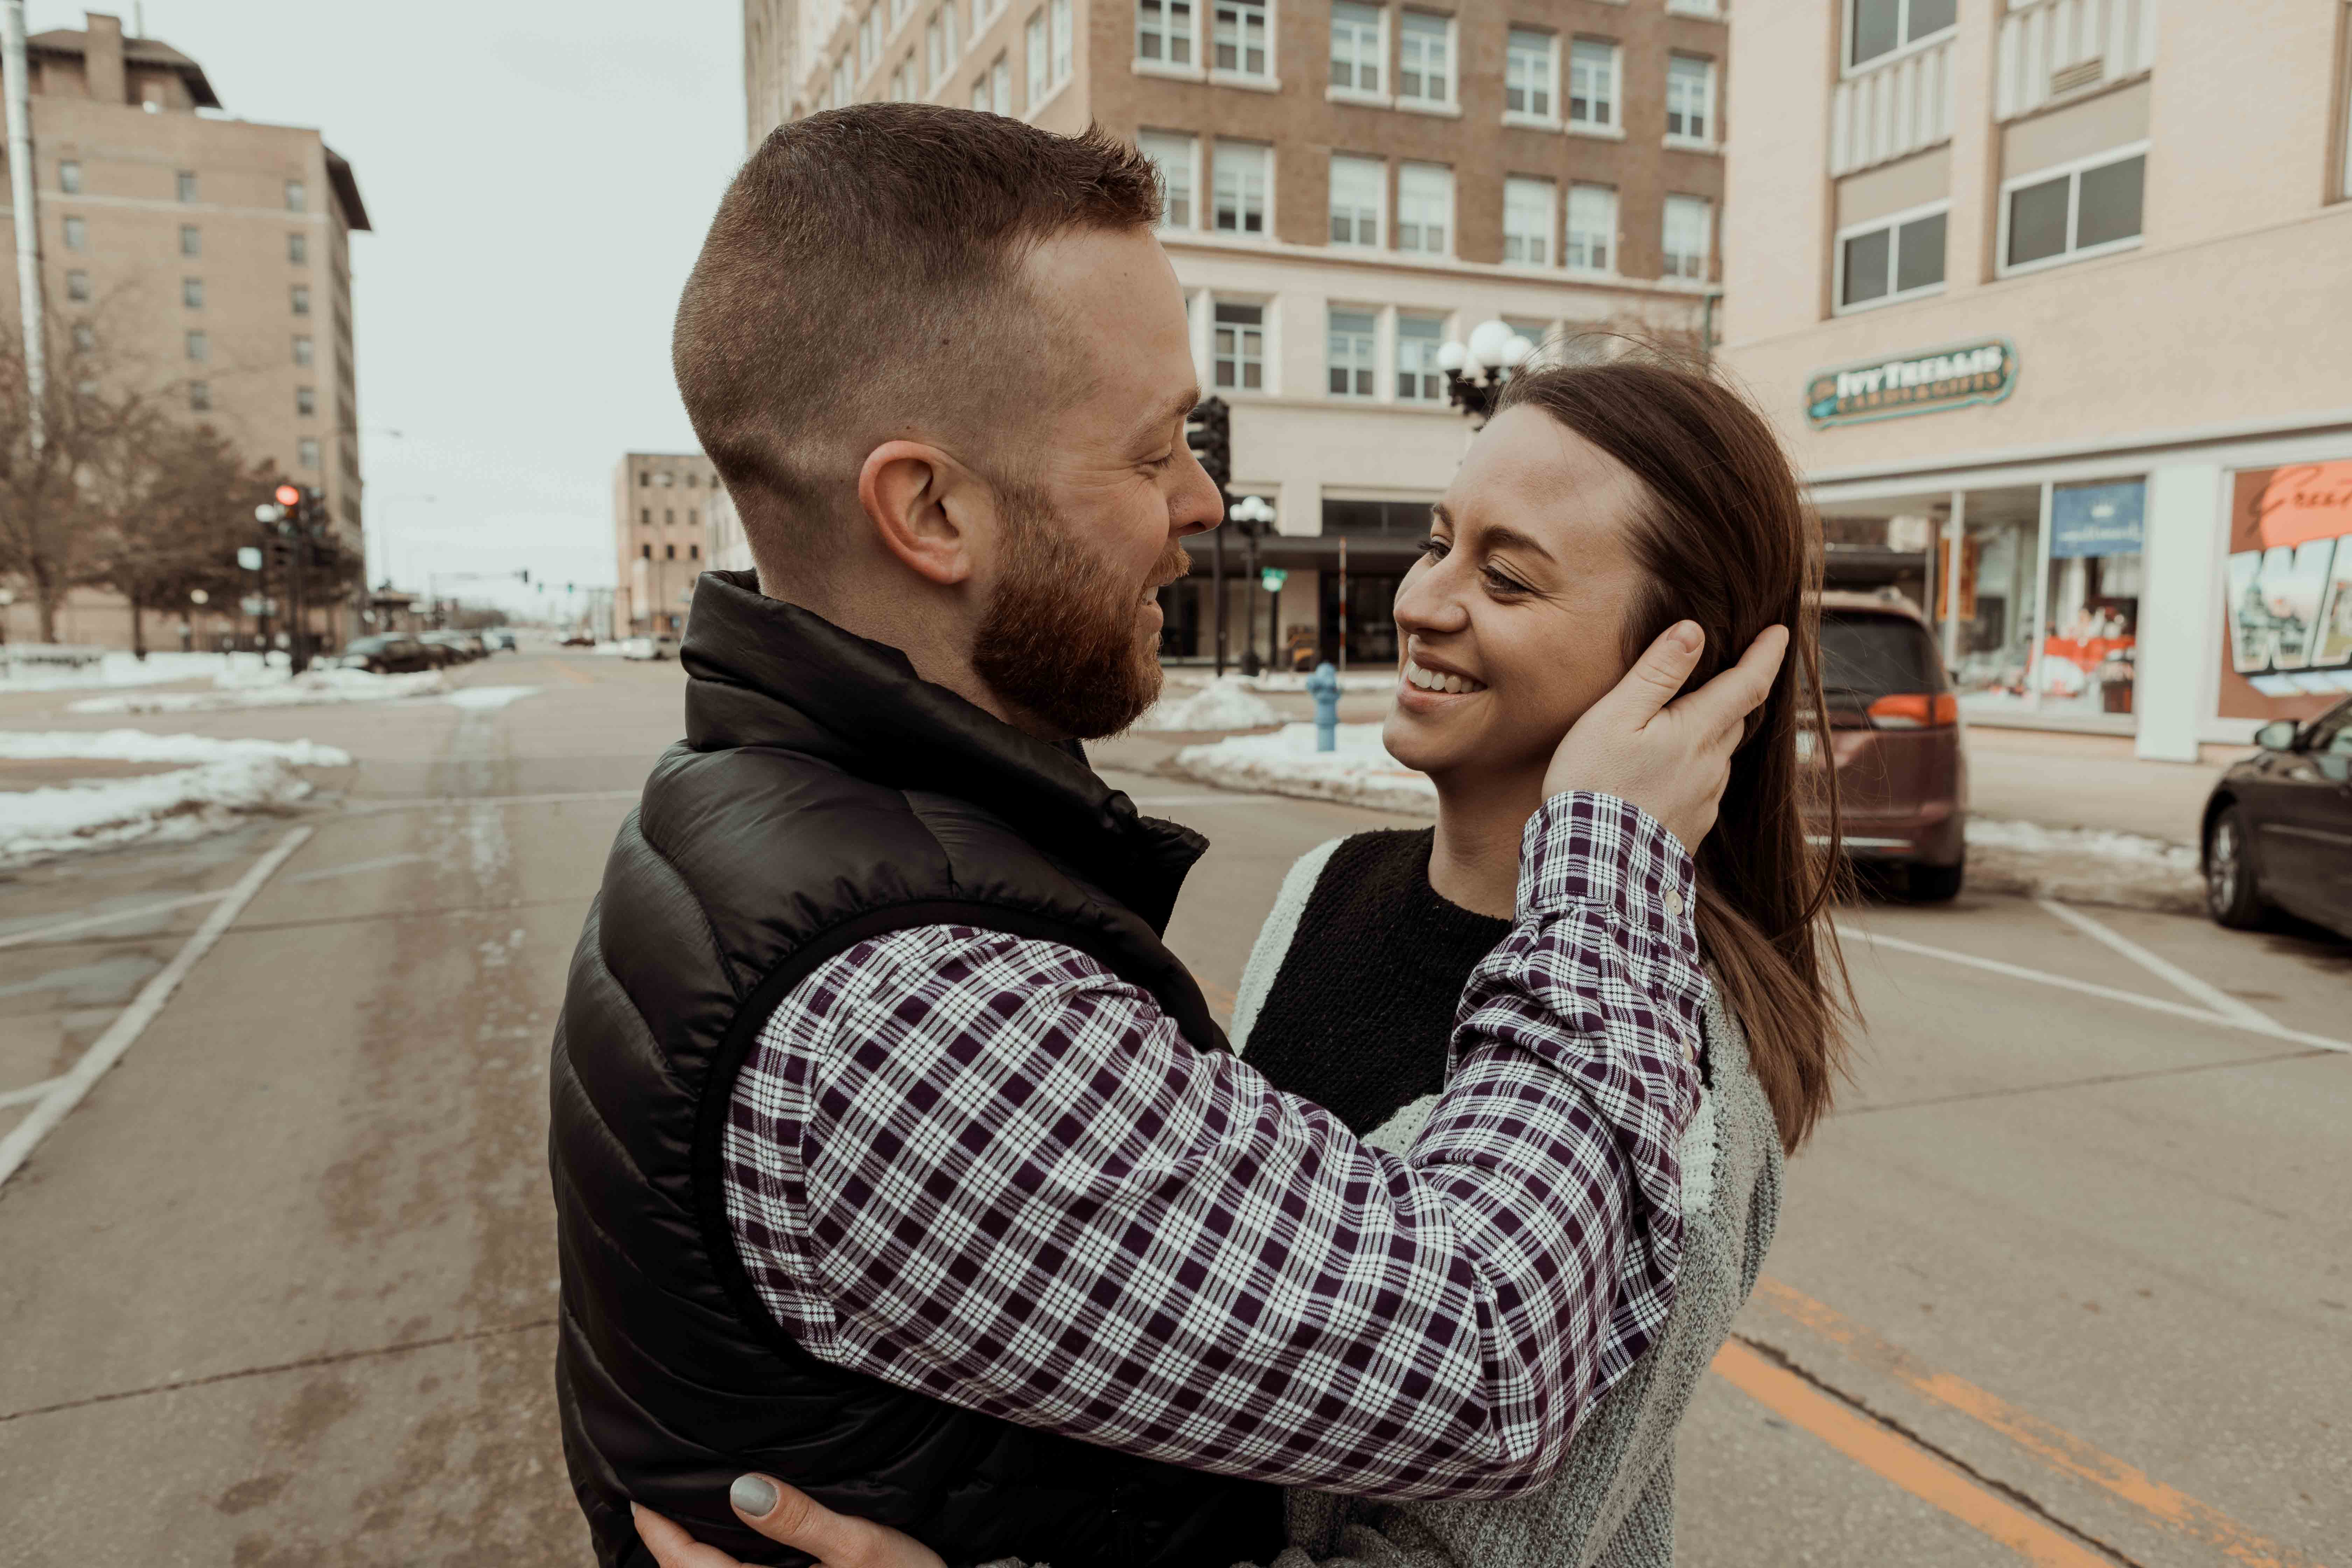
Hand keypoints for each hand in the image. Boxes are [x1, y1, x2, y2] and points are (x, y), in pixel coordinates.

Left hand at [633, 1477, 945, 1567]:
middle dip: (670, 1548)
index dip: (660, 1534)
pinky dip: (725, 1563)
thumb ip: (799, 1519)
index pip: (690, 1567)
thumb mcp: (859, 1545)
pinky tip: (735, 1537)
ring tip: (686, 1517)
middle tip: (652, 1503)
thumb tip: (741, 1489)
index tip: (639, 1498)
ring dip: (696, 1557)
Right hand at [1542, 621, 1788, 850]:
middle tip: (1730, 670)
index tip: (1780, 632)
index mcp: (1698, 731)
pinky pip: (1704, 786)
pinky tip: (1663, 775)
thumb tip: (1693, 631)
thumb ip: (1657, 673)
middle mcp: (1713, 765)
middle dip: (1738, 692)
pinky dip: (1694, 769)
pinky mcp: (1693, 827)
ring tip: (1679, 727)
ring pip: (1720, 753)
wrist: (1595, 867)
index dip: (1767, 655)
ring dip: (1710, 733)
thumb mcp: (1616, 717)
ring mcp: (1706, 800)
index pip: (1748, 684)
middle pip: (1737, 718)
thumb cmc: (1595, 785)